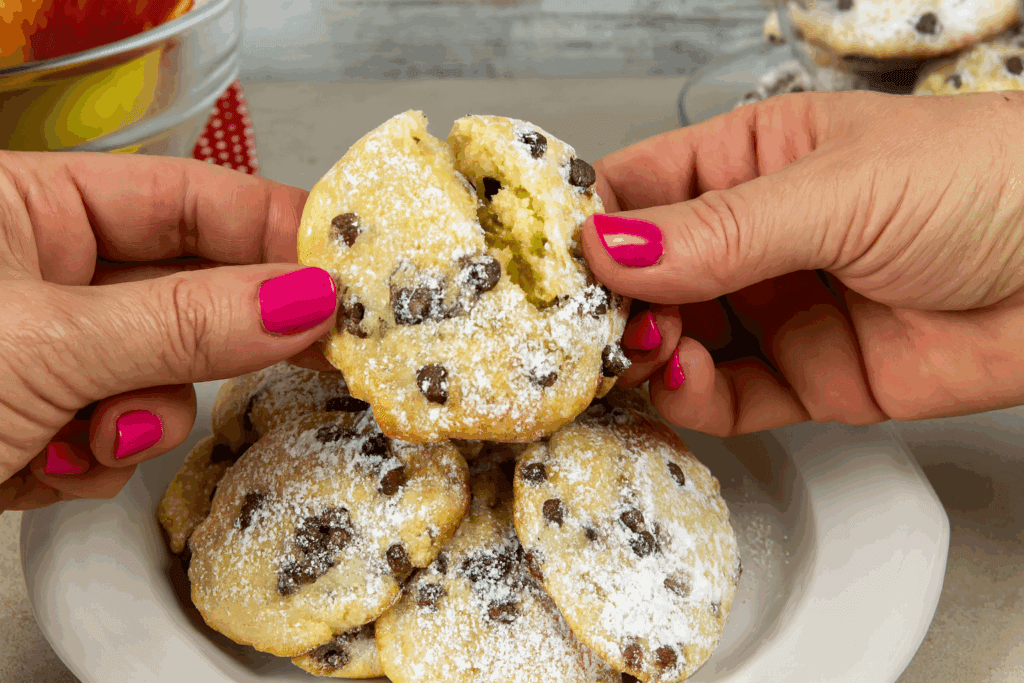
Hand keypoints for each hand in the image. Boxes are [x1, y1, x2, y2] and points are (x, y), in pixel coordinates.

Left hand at [0, 152, 337, 510]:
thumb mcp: (45, 346)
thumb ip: (184, 323)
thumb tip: (308, 301)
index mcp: (29, 209)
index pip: (183, 199)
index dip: (272, 228)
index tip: (348, 267)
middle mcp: (44, 274)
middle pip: (186, 292)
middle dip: (229, 336)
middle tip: (328, 348)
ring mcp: (49, 353)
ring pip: (160, 375)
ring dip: (141, 418)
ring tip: (93, 439)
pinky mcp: (45, 422)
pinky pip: (120, 433)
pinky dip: (96, 460)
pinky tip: (41, 467)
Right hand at [585, 90, 1023, 436]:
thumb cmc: (990, 181)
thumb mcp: (839, 189)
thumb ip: (720, 230)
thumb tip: (610, 247)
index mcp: (751, 162)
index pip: (639, 191)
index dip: (588, 225)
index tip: (548, 263)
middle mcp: (753, 238)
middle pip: (646, 276)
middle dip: (610, 303)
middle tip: (585, 325)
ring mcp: (778, 309)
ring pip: (677, 341)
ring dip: (646, 353)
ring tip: (639, 353)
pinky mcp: (811, 378)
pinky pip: (727, 396)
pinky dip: (693, 399)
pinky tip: (681, 382)